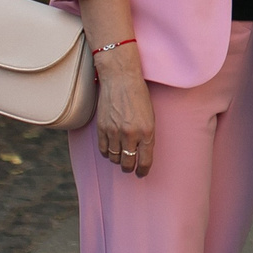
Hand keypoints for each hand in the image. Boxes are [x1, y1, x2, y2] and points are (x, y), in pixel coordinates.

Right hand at [94, 47, 154, 177]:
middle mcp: (131, 134)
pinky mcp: (102, 128)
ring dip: (118, 160)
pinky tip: (110, 150)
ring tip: (120, 157)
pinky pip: (103, 150)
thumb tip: (142, 152)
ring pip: (114, 158)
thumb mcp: (150, 116)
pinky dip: (107, 153)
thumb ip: (147, 135)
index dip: (143, 170)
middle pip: (128, 162)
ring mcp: (115, 132)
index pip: (145, 160)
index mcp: (147, 131)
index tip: (141, 174)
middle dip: (129, 168)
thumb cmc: (139, 95)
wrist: (121, 79)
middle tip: (130, 168)